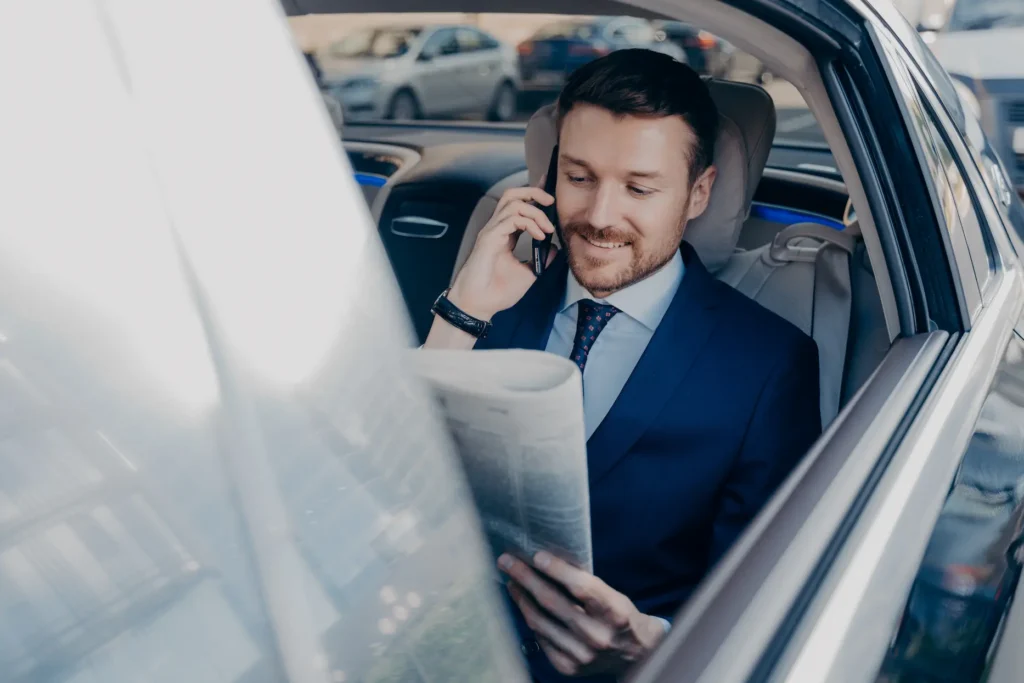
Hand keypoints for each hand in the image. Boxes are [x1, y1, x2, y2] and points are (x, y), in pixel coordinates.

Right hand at [448, 185, 557, 320]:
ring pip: (512, 202)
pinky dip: (529, 224)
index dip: (535, 197)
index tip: (552, 197)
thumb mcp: (528, 273)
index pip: (519, 206)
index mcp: (505, 234)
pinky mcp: (489, 238)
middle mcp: (497, 228)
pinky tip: (539, 237)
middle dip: (534, 192)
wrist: (479, 305)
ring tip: (547, 229)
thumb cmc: (497, 292)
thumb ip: (540, 259)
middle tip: (552, 201)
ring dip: (535, 211)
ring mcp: (492, 231)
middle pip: (512, 195)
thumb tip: (554, 249)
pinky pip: (511, 219)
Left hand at [498, 552, 665, 677]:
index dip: (556, 569)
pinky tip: (524, 604)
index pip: (580, 587)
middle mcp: (597, 636)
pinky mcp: (569, 667)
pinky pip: (541, 638)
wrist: (636, 655)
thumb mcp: (613, 595)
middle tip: (507, 561)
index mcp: (614, 612)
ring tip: (511, 581)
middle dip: (525, 578)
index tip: (536, 555)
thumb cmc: (620, 617)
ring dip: (521, 598)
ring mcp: (582, 655)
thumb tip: (549, 561)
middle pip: (552, 602)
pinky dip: (531, 619)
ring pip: (540, 621)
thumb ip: (586, 583)